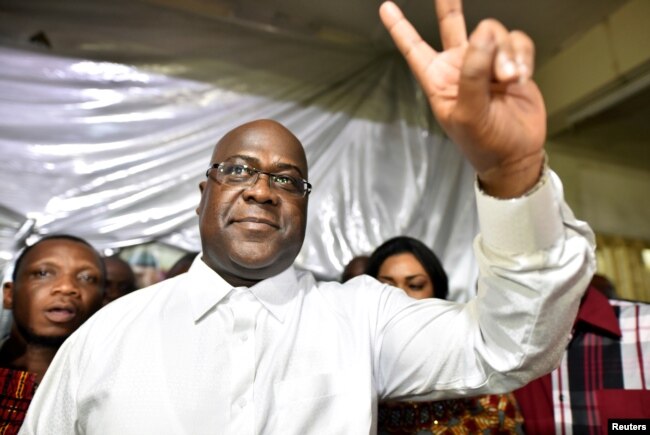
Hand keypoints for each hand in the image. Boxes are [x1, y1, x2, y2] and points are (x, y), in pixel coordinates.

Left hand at [380, 0, 545, 197]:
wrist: (517, 154)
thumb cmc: (484, 142)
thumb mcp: (468, 114)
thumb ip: (472, 74)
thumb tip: (485, 35)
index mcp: (438, 79)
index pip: (414, 49)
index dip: (400, 27)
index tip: (386, 7)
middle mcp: (460, 66)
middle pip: (451, 24)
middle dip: (449, 3)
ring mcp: (486, 63)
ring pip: (494, 33)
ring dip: (504, 54)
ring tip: (508, 80)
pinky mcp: (513, 62)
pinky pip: (517, 41)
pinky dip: (521, 55)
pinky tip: (520, 76)